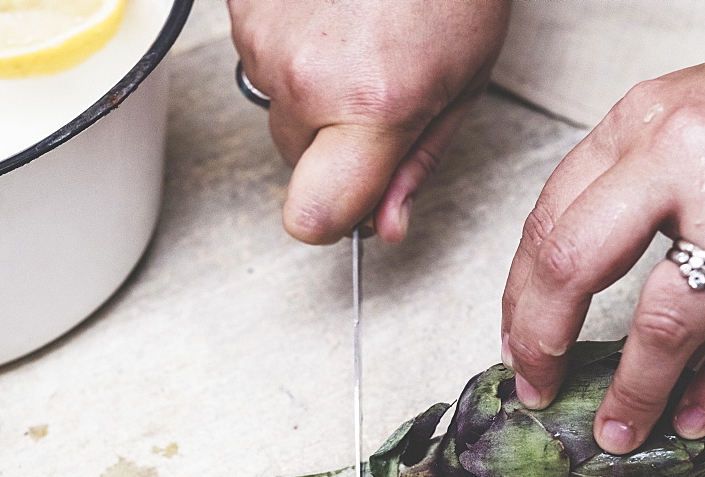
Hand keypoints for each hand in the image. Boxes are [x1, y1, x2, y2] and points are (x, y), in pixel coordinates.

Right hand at [228, 0, 509, 243]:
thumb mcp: (461, 86)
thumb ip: (416, 166)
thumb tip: (385, 227)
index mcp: (373, 107)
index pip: (310, 217)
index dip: (329, 218)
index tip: (349, 203)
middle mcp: (308, 77)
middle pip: (294, 162)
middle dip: (331, 144)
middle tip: (375, 89)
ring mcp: (266, 36)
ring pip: (278, 108)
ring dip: (312, 91)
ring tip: (358, 38)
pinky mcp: (244, 6)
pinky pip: (261, 57)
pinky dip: (293, 47)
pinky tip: (332, 16)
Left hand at [501, 16, 704, 453]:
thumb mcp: (669, 123)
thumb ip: (614, 186)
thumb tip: (555, 282)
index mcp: (634, 125)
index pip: (546, 223)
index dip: (519, 298)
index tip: (514, 345)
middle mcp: (680, 157)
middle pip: (577, 264)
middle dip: (543, 341)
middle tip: (536, 388)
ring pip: (668, 320)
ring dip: (636, 390)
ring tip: (617, 431)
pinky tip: (694, 417)